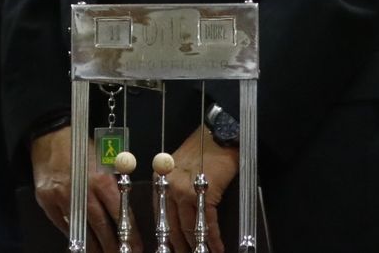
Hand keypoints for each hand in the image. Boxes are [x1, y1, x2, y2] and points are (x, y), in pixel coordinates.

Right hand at [30, 125, 122, 252]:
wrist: (49, 134)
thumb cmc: (80, 146)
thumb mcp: (104, 160)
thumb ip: (114, 185)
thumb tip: (124, 212)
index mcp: (100, 180)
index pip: (119, 214)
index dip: (129, 234)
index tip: (135, 247)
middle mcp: (82, 191)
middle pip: (101, 226)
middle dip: (112, 245)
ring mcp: (62, 197)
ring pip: (81, 229)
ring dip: (93, 245)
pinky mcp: (46, 199)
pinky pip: (62, 223)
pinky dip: (72, 233)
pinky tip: (80, 240)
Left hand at [166, 127, 238, 252]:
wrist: (219, 136)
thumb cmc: (202, 151)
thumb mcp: (179, 168)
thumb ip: (174, 188)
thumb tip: (179, 215)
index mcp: (160, 180)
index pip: (160, 215)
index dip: (166, 236)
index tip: (171, 248)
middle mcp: (168, 186)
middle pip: (172, 225)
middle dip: (180, 245)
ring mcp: (184, 190)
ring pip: (189, 227)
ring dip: (197, 246)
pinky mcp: (204, 194)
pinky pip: (208, 223)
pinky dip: (214, 239)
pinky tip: (218, 248)